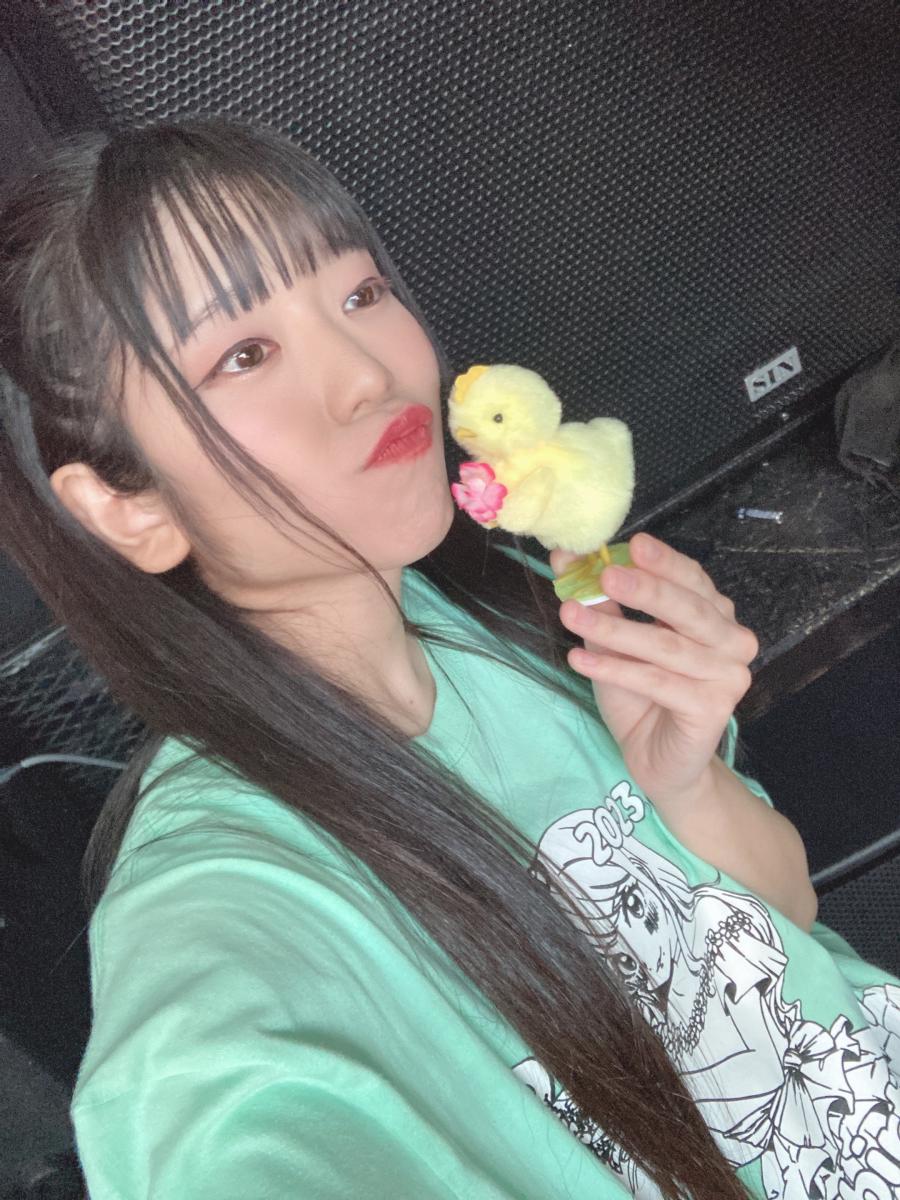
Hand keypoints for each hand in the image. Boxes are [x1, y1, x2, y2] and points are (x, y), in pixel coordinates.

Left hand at [552, 533, 758, 805]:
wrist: (657, 760)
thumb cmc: (640, 696)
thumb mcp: (613, 641)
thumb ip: (599, 600)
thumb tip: (565, 557)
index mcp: (713, 615)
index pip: (692, 579)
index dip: (663, 562)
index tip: (630, 544)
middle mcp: (731, 640)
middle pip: (688, 608)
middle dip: (645, 589)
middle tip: (606, 573)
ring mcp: (728, 676)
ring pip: (666, 646)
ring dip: (614, 630)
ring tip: (570, 615)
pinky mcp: (714, 709)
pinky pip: (658, 682)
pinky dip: (616, 670)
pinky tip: (579, 660)